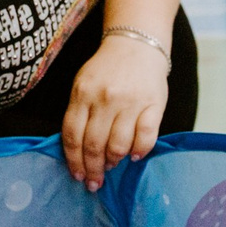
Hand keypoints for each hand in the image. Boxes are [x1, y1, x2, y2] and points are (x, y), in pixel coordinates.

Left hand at [64, 32, 169, 191]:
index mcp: (83, 93)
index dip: (73, 160)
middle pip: (94, 144)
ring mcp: (130, 102)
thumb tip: (78, 151)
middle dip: (92, 169)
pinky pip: (145, 137)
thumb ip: (79, 112)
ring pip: (118, 145)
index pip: (72, 135)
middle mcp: (105, 98)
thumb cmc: (107, 69)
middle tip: (94, 182)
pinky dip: (139, 151)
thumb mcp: (84, 84)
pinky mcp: (153, 105)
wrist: (136, 44)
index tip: (77, 175)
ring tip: (112, 165)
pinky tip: (133, 156)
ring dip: (113, 161)